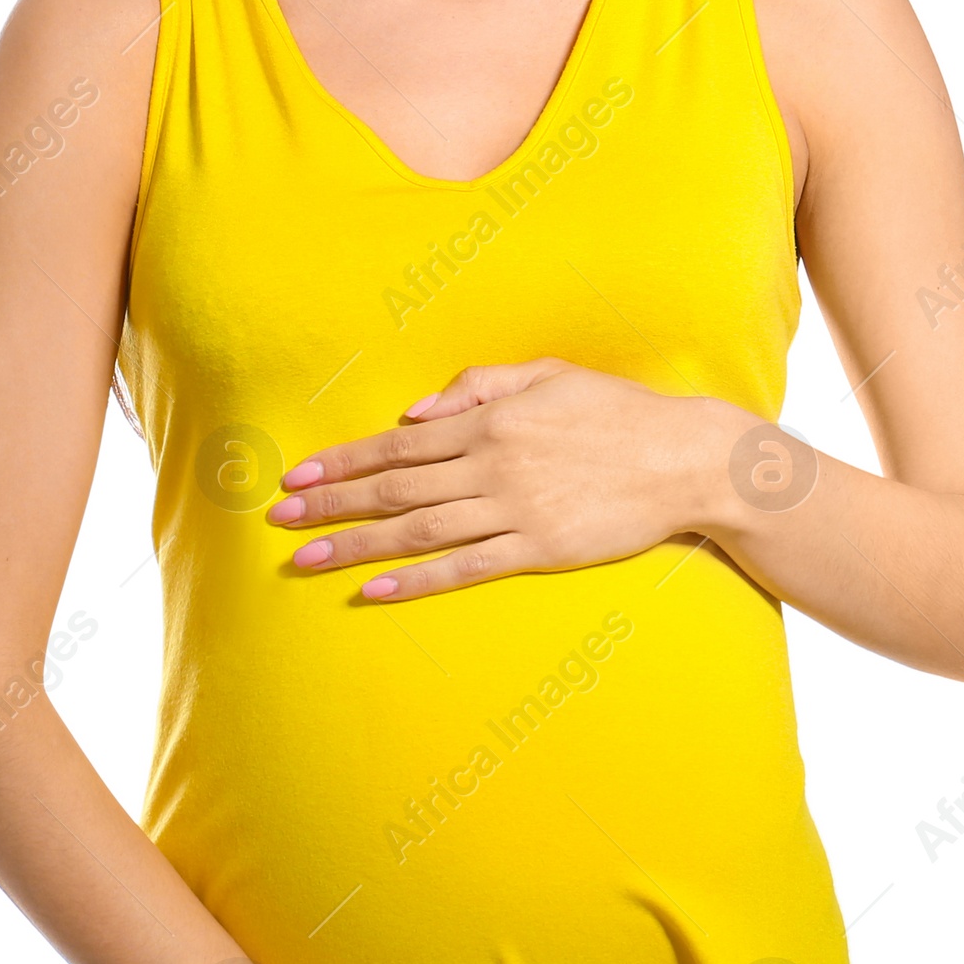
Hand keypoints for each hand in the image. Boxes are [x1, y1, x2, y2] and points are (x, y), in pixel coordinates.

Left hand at [266, 359, 733, 601]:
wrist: (685, 458)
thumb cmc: (617, 411)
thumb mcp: (548, 374)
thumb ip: (479, 385)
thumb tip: (415, 413)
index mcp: (489, 419)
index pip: (397, 444)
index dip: (342, 460)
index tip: (297, 474)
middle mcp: (491, 464)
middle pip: (394, 488)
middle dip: (329, 503)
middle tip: (277, 519)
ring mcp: (514, 510)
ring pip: (417, 530)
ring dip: (356, 545)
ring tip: (307, 558)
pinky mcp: (539, 550)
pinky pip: (465, 568)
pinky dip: (415, 580)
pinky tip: (374, 589)